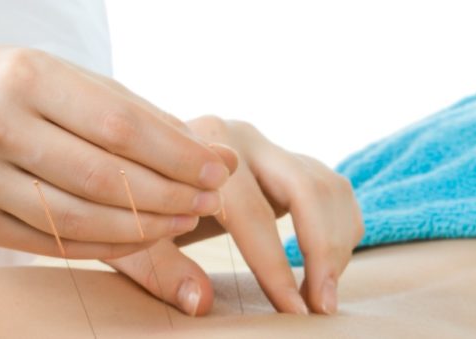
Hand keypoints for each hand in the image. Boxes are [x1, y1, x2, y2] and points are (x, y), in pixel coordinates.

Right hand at [0, 44, 235, 258]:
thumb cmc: (37, 92)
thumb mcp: (90, 88)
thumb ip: (154, 123)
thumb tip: (223, 159)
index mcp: (28, 78)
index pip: (121, 127)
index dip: (178, 156)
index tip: (219, 171)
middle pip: (104, 177)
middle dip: (170, 196)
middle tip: (210, 201)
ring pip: (80, 219)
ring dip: (146, 227)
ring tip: (186, 219)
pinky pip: (56, 244)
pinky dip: (110, 246)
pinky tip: (146, 235)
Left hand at [106, 116, 363, 315]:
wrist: (147, 162)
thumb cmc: (140, 204)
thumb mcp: (135, 235)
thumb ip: (162, 268)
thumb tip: (200, 303)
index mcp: (202, 153)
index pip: (252, 214)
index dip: (275, 267)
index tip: (294, 311)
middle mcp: (242, 139)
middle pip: (306, 189)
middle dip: (323, 251)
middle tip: (323, 306)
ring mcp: (268, 146)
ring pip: (327, 185)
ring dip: (337, 241)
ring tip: (324, 291)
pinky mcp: (286, 158)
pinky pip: (332, 187)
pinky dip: (341, 225)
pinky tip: (326, 261)